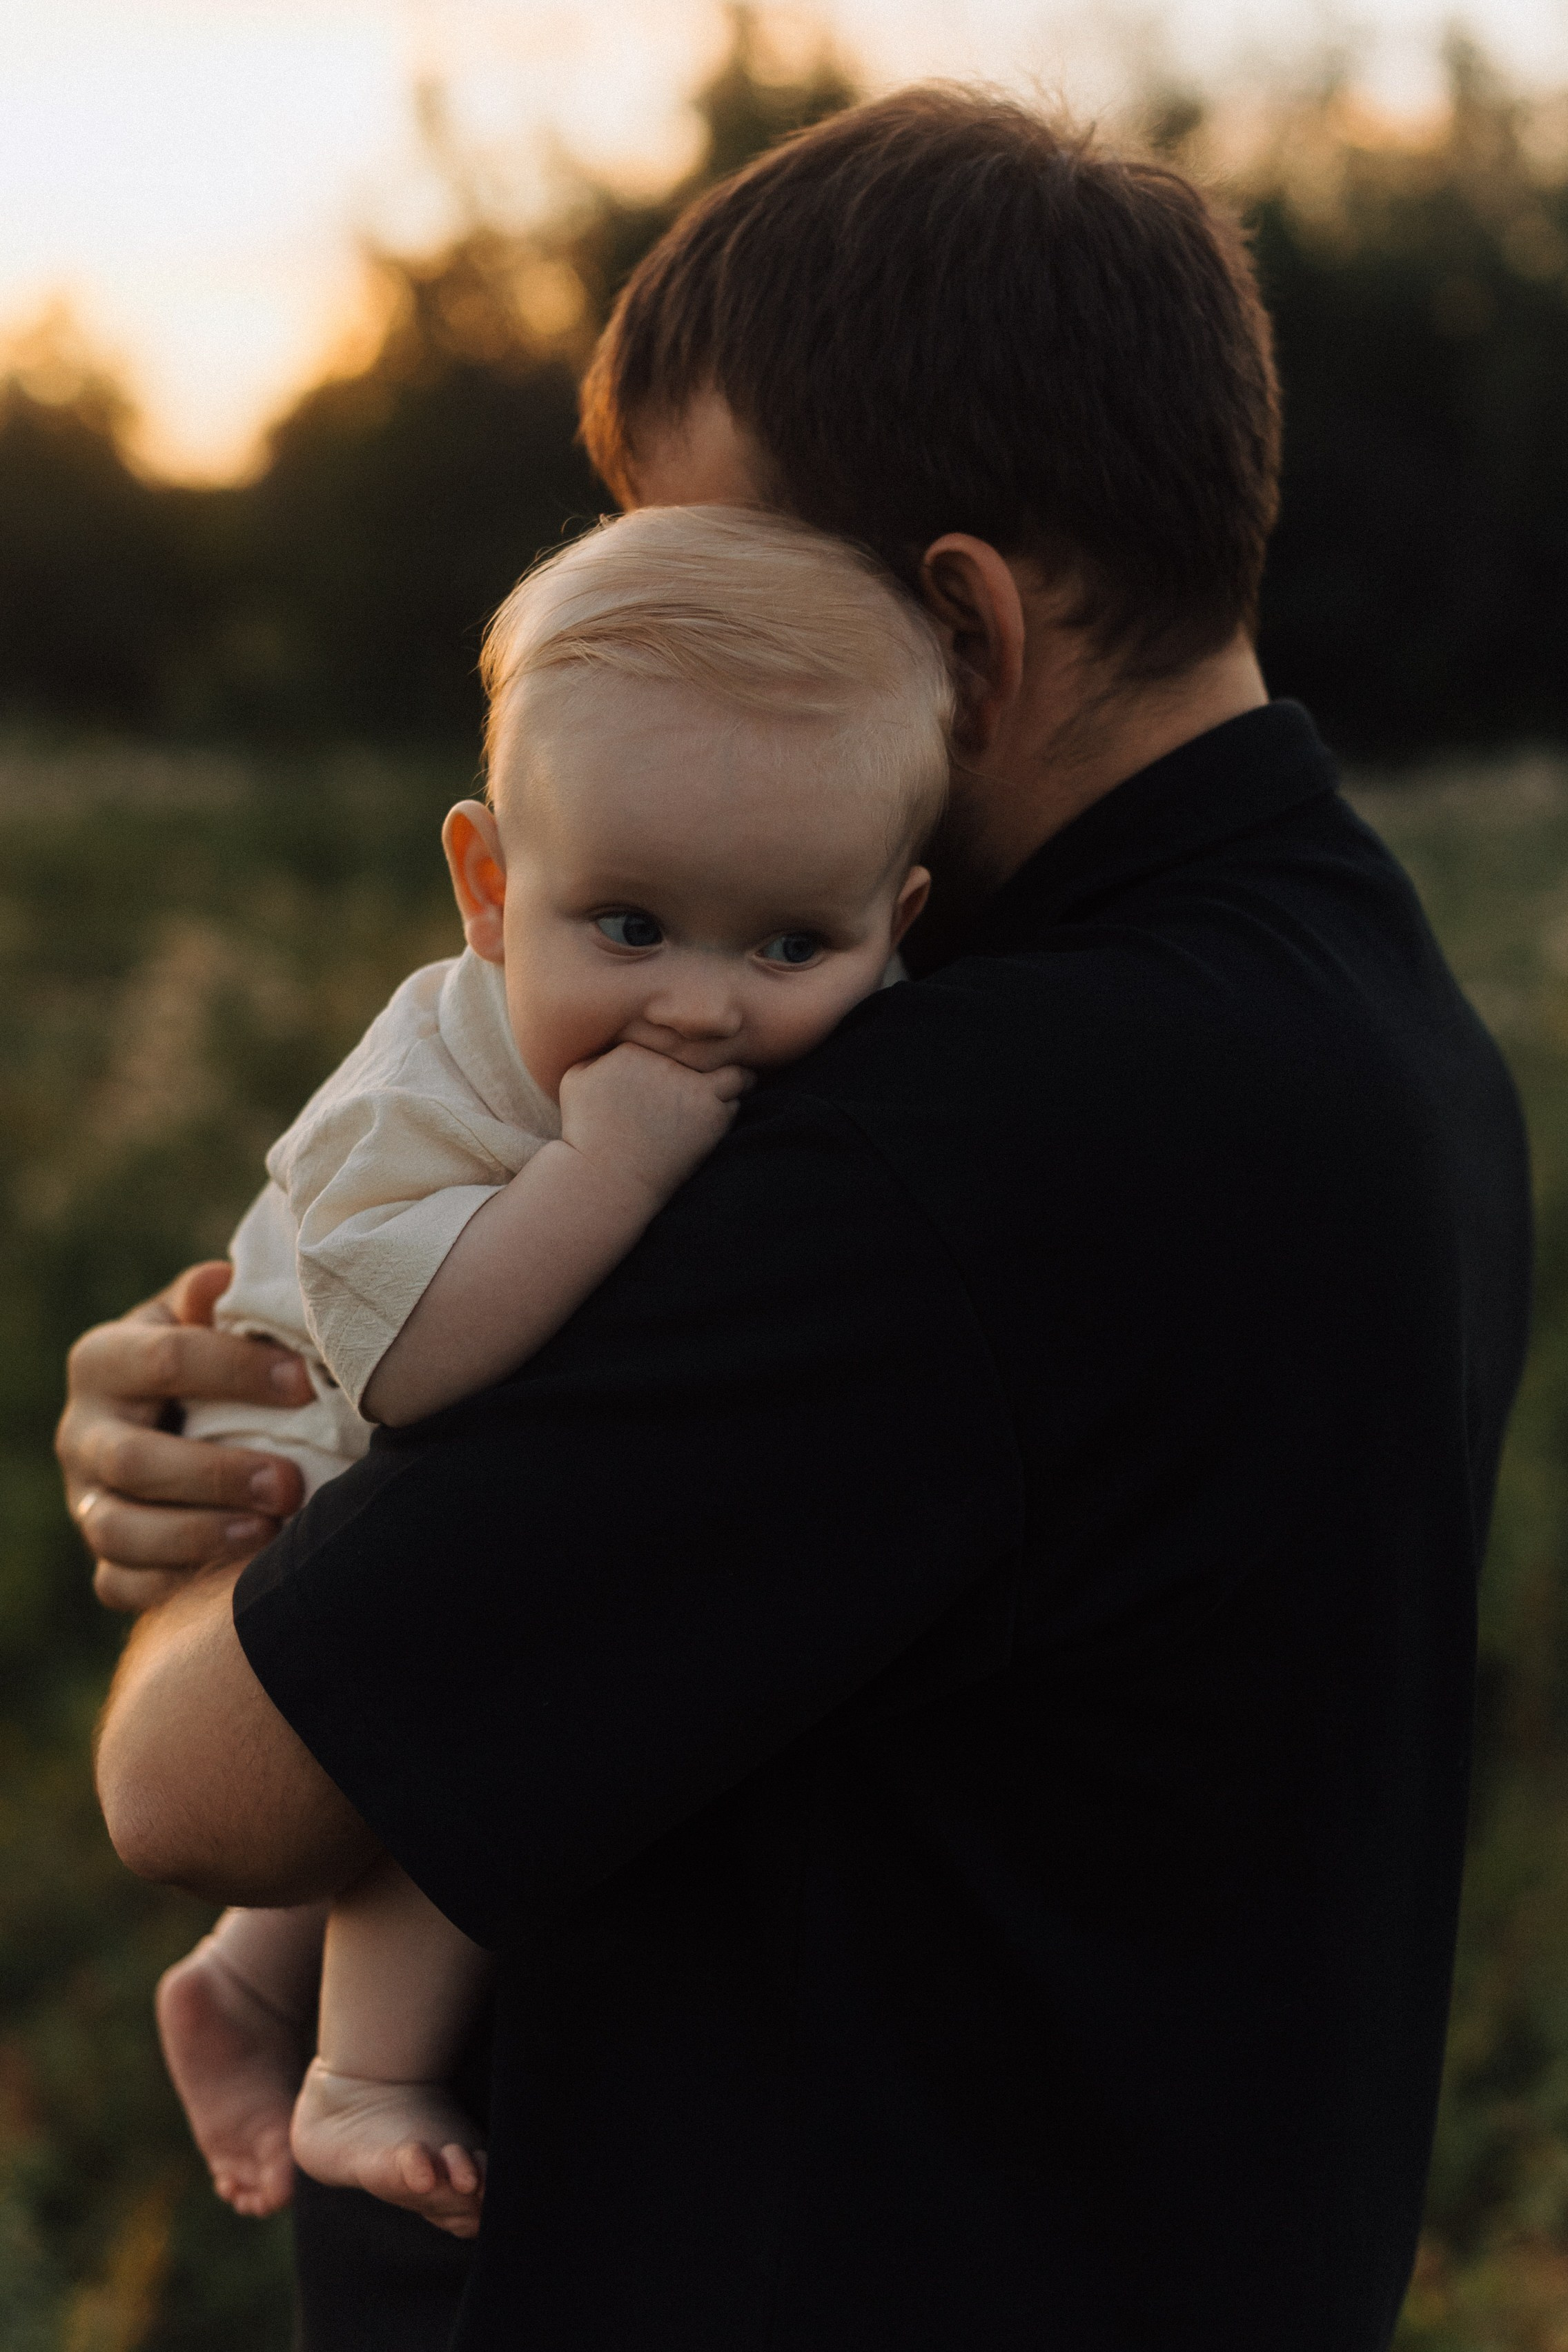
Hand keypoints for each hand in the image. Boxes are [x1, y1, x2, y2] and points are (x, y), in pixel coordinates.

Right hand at [56, 1261, 312, 1614]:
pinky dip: (174, 1586)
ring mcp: (86, 1500)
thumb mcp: (209, 1318)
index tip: (307, 1382)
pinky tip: (232, 1579)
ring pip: (118, 1531)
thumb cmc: (214, 1358)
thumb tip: (220, 1282)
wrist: (182, 1418)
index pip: (165, 1359)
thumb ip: (215, 1301)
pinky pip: (121, 1584)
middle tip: (289, 1484)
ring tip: (268, 1535)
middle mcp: (82, 1432)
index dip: (237, 1370)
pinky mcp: (104, 1558)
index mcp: (104, 1359)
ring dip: (197, 1537)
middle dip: (214, 1475)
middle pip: (131, 1460)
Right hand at [558, 1044, 751, 1210]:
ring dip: (728, 1083)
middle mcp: (667, 1064)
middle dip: (711, 1059)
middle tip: (714, 1071)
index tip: (679, 1067)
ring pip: (731, 1072)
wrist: (605, 1177)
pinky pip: (736, 1099)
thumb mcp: (575, 1081)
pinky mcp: (711, 1114)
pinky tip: (718, 1115)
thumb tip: (622, 1048)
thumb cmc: (586, 1132)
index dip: (679, 1051)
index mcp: (634, 1050)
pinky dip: (730, 1105)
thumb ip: (598, 1055)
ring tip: (724, 1092)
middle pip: (706, 1049)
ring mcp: (693, 1088)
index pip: (672, 1038)